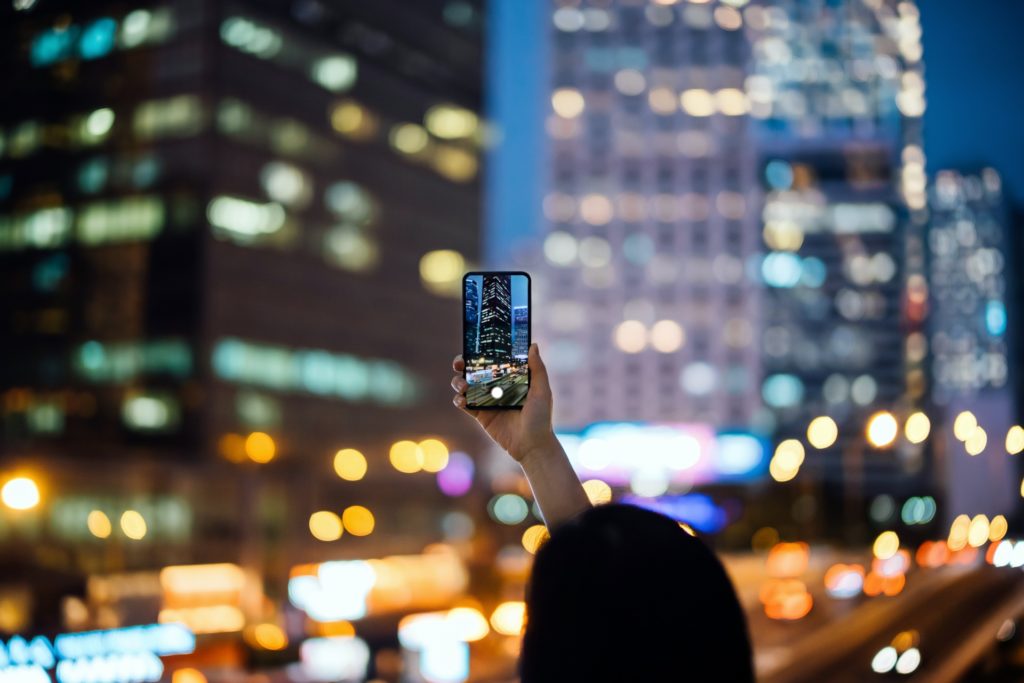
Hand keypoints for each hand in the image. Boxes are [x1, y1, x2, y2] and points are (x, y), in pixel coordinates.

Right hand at [451, 343, 556, 462]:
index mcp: (510, 378)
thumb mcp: (542, 390)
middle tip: (460, 363)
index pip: (493, 360)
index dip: (481, 353)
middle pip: (474, 370)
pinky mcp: (480, 415)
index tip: (474, 347)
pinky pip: (465, 404)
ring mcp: (487, 400)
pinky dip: (459, 400)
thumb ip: (537, 369)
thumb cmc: (541, 417)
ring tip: (463, 385)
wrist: (532, 445)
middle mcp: (496, 387)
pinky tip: (462, 400)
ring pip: (466, 386)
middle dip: (463, 364)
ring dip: (458, 382)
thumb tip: (533, 345)